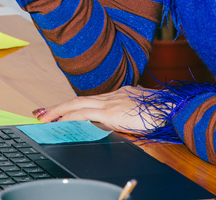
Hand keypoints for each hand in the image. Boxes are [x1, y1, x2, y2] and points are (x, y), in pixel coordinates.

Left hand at [31, 86, 164, 133]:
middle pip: (79, 99)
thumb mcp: (143, 112)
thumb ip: (129, 114)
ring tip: (43, 116)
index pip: (91, 100)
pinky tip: (59, 120)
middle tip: (41, 112)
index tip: (62, 110)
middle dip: (59, 106)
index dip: (74, 105)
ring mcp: (111, 101)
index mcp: (121, 95)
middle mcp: (113, 95)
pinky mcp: (111, 111)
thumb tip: (120, 121)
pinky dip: (69, 116)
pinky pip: (84, 113)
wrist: (174, 109)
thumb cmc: (165, 113)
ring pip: (77, 103)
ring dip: (58, 110)